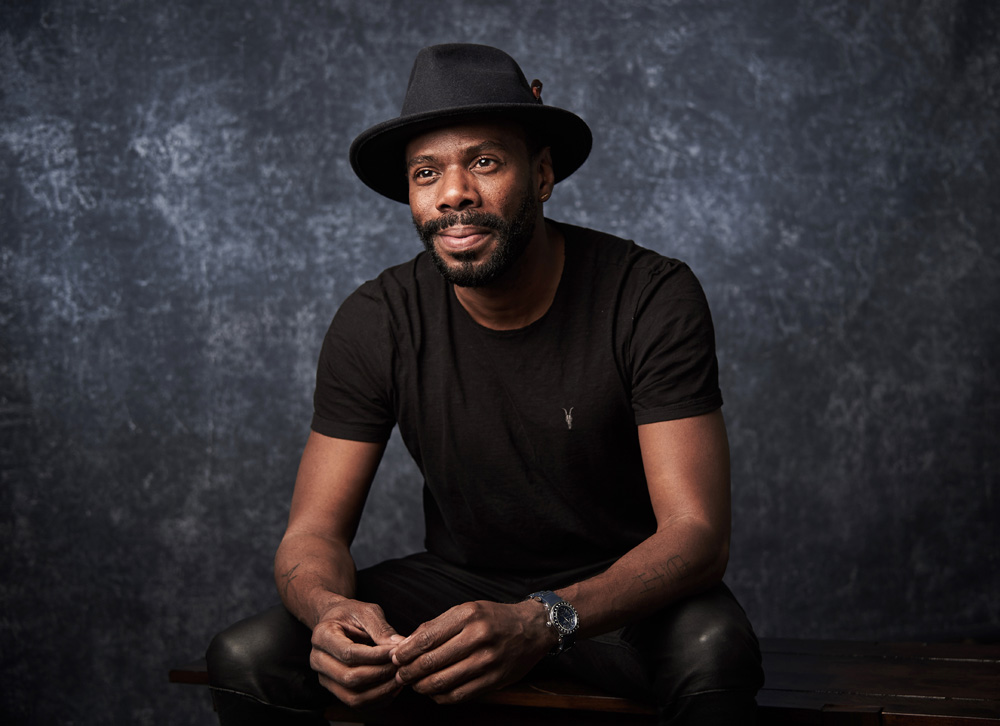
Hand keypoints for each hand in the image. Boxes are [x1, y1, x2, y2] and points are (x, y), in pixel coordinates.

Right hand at [309, 598, 403, 708]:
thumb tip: (400, 645)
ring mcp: (324, 678)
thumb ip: (381, 628)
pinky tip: (393, 687)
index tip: (395, 652)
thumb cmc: (351, 614)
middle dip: (380, 674)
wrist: (337, 621)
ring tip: (400, 678)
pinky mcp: (335, 690)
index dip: (375, 656)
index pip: (349, 653)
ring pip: (353, 697)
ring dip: (381, 691)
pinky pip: (357, 703)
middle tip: (401, 665)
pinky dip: (378, 699)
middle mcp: (317, 660)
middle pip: (349, 678)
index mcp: (322, 636)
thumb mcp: (366, 612)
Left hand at [391, 599, 554, 703]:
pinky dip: (442, 697)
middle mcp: (478, 637)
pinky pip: (460, 695)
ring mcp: (488, 661)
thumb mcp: (466, 610)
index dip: (406, 652)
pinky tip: (435, 692)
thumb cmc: (493, 618)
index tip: (395, 658)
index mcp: (468, 616)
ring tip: (415, 684)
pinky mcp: (494, 680)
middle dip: (409, 672)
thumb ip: (436, 626)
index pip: (427, 638)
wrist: (533, 629)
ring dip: (422, 687)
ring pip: (443, 682)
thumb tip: (406, 644)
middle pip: (432, 662)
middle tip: (400, 675)